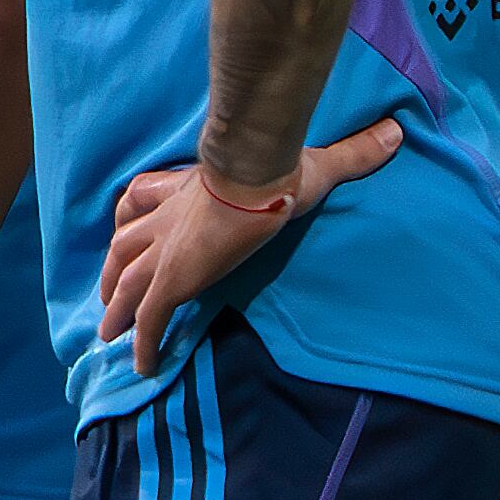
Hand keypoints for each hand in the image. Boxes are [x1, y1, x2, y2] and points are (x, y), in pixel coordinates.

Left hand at [98, 118, 402, 375]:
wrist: (256, 174)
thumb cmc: (278, 166)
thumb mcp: (315, 160)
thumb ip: (352, 152)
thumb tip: (394, 133)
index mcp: (188, 189)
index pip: (143, 197)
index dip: (132, 214)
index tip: (123, 226)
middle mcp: (168, 220)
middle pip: (125, 245)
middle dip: (113, 270)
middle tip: (105, 295)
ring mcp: (168, 250)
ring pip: (127, 282)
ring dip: (116, 306)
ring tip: (108, 333)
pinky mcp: (175, 279)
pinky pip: (151, 318)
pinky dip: (143, 343)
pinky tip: (143, 366)